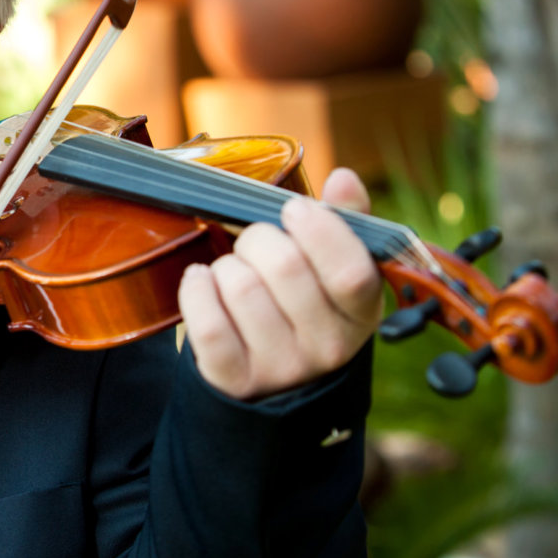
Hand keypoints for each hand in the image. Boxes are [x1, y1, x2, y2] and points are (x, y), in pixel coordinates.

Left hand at [178, 168, 383, 400]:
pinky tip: (201, 282)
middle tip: (254, 245)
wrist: (267, 377)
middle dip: (258, 239)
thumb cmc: (300, 305)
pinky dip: (196, 290)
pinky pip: (207, 322)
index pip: (350, 272)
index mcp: (361, 314)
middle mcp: (328, 347)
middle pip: (285, 266)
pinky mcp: (235, 379)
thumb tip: (344, 178)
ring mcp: (281, 368)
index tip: (293, 209)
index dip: (320, 231)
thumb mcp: (332, 268)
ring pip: (241, 287)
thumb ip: (344, 221)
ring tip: (232, 272)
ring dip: (226, 265)